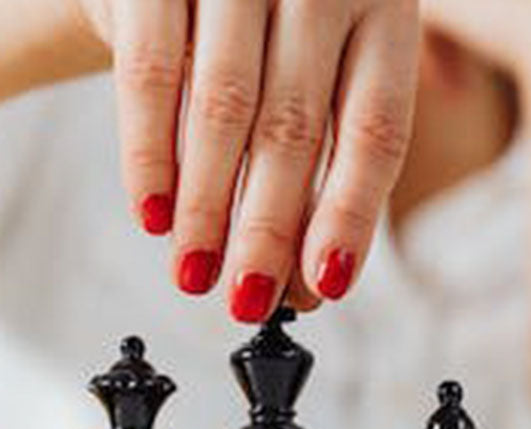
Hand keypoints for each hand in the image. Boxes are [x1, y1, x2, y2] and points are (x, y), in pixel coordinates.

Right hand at [78, 0, 419, 321]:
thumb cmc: (267, 20)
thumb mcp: (320, 67)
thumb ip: (323, 159)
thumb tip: (307, 283)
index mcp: (382, 5)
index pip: (376, 129)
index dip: (350, 216)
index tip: (324, 285)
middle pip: (296, 127)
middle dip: (269, 229)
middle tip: (248, 298)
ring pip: (224, 107)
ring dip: (207, 206)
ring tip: (195, 272)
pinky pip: (148, 75)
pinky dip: (149, 154)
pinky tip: (152, 213)